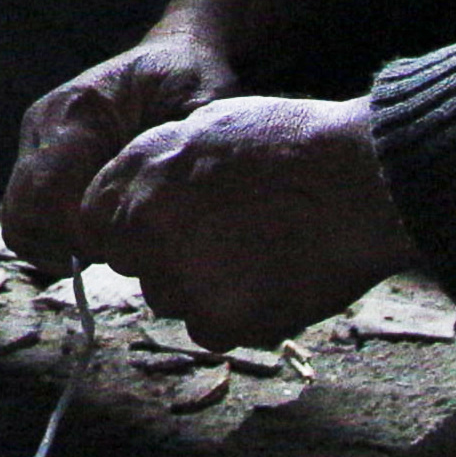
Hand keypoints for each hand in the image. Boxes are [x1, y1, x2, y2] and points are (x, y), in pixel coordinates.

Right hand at [0, 9, 246, 272]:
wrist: (172, 52)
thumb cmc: (192, 78)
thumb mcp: (206, 103)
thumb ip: (186, 150)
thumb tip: (166, 206)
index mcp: (80, 108)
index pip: (50, 191)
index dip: (83, 233)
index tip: (130, 244)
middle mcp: (44, 122)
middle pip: (24, 211)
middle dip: (72, 245)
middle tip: (122, 250)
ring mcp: (34, 138)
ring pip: (18, 219)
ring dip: (59, 245)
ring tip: (111, 241)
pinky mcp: (36, 155)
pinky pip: (24, 216)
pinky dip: (55, 238)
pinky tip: (99, 232)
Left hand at [65, 94, 416, 350]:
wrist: (358, 181)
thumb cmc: (292, 146)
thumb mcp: (206, 126)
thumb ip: (155, 164)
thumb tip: (133, 194)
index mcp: (138, 178)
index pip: (97, 220)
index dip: (130, 224)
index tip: (162, 225)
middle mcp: (146, 229)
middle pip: (132, 263)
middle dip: (163, 256)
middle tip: (220, 239)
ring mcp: (181, 279)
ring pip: (167, 299)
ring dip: (198, 288)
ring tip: (253, 258)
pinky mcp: (220, 320)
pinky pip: (208, 331)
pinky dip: (234, 316)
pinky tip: (270, 282)